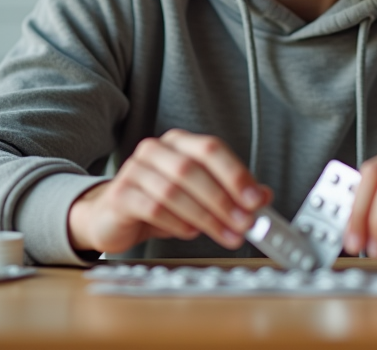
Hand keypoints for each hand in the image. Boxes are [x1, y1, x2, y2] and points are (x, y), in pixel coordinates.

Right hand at [67, 129, 271, 255]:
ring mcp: (134, 171)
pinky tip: (191, 232)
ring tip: (225, 234)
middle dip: (223, 200)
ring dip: (205, 216)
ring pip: (174, 191)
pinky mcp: (120, 196)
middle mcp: (155, 150)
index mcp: (178, 143)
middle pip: (193, 169)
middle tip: (244, 223)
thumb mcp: (198, 196)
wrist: (111, 216)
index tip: (255, 199)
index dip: (235, 173)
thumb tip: (264, 196)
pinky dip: (177, 222)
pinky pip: (152, 208)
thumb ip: (230, 193)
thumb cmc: (159, 203)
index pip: (211, 148)